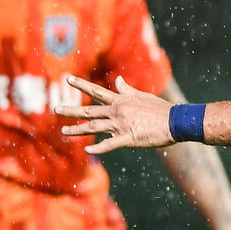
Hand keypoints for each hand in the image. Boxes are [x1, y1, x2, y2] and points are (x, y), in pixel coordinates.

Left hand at [56, 76, 174, 153]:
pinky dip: (97, 148)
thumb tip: (118, 80)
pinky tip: (87, 150)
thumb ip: (127, 90)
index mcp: (120, 101)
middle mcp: (117, 111)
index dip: (81, 84)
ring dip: (77, 129)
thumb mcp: (142, 96)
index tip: (68, 79)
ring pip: (93, 127)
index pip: (96, 91)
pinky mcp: (127, 138)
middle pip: (89, 110)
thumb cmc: (160, 109)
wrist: (174, 121)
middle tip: (56, 108)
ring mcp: (120, 125)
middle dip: (71, 110)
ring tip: (64, 131)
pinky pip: (109, 145)